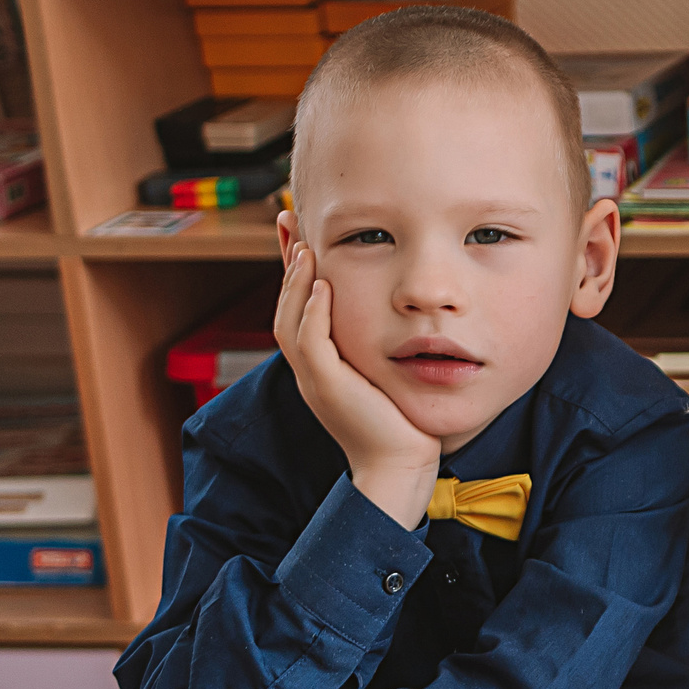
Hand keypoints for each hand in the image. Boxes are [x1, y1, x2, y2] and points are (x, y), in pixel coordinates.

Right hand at [274, 241, 438, 525]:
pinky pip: (310, 344)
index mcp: (321, 365)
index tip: (300, 232)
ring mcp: (314, 380)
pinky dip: (312, 312)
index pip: (300, 307)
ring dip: (295, 280)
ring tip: (304, 246)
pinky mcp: (328, 388)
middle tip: (288, 220)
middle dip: (286, 261)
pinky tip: (320, 285)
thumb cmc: (403, 425)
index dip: (296, 269)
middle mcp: (310, 370)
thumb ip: (383, 346)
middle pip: (285, 306)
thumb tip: (403, 314)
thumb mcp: (389, 375)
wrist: (400, 469)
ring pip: (289, 321)